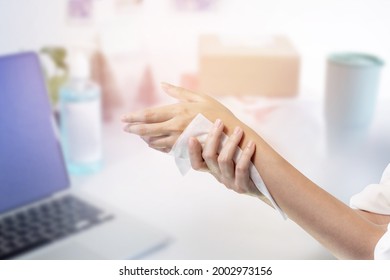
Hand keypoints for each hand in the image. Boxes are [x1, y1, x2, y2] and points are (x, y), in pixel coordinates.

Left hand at [121, 83, 238, 152]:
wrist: (233, 135)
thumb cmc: (218, 113)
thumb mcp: (200, 97)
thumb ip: (179, 92)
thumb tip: (162, 84)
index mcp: (178, 111)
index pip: (150, 115)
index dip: (134, 117)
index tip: (124, 119)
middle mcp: (176, 126)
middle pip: (148, 129)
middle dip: (135, 129)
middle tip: (125, 129)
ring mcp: (180, 140)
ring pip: (155, 141)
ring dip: (145, 138)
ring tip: (139, 135)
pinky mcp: (185, 150)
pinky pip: (166, 150)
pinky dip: (158, 146)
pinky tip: (154, 144)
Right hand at [188, 118, 261, 197]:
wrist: (270, 187)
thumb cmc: (250, 166)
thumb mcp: (233, 159)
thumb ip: (224, 146)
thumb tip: (219, 121)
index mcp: (214, 170)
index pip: (197, 164)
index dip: (192, 152)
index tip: (192, 137)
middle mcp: (220, 176)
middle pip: (209, 156)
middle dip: (213, 137)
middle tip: (219, 122)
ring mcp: (230, 183)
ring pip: (224, 160)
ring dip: (231, 143)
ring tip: (239, 130)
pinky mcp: (242, 187)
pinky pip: (241, 169)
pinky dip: (245, 155)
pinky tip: (252, 144)